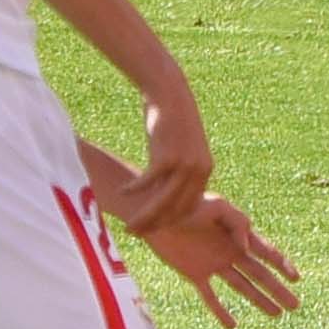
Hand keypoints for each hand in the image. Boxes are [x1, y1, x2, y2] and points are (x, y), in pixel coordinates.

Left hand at [127, 193, 301, 325]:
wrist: (156, 213)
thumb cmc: (188, 204)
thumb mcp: (218, 206)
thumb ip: (238, 223)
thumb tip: (247, 247)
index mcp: (239, 234)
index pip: (267, 253)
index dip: (283, 265)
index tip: (296, 278)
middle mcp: (230, 252)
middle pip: (260, 275)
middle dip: (278, 290)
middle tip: (295, 306)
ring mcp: (214, 264)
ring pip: (242, 287)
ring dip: (259, 300)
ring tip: (276, 315)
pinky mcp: (194, 274)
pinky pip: (210, 296)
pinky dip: (220, 311)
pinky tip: (232, 326)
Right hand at [128, 85, 212, 231]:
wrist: (172, 96)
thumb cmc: (172, 123)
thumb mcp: (182, 150)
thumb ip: (177, 173)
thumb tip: (163, 195)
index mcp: (205, 171)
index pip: (189, 207)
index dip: (171, 222)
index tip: (153, 229)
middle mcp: (198, 171)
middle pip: (177, 210)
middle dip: (156, 225)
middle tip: (136, 232)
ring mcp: (184, 165)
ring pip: (163, 202)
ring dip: (145, 216)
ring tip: (129, 226)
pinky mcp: (167, 157)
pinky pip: (148, 182)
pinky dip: (135, 190)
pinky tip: (124, 192)